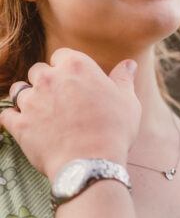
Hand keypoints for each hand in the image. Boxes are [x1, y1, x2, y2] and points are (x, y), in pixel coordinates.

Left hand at [0, 49, 140, 180]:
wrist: (90, 163)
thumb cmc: (113, 129)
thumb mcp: (127, 100)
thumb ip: (123, 78)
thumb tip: (129, 64)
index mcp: (76, 66)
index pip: (62, 55)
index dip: (67, 66)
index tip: (75, 78)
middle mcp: (49, 78)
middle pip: (38, 69)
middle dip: (47, 79)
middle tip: (60, 95)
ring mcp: (31, 101)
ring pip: (19, 89)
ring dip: (28, 96)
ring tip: (42, 108)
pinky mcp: (19, 124)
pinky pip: (7, 115)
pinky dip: (15, 118)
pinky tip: (27, 123)